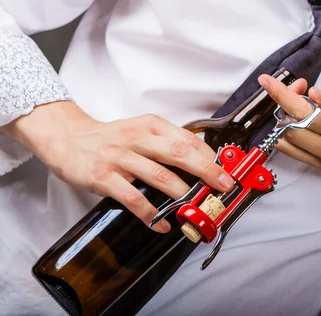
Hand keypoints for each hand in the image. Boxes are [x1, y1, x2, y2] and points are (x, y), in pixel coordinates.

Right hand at [2, 101, 234, 232]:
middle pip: (179, 153)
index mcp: (151, 125)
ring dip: (182, 193)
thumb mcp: (141, 129)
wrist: (67, 137)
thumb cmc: (110, 137)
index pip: (187, 138)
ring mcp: (120, 157)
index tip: (225, 170)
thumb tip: (201, 162)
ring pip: (159, 175)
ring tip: (197, 207)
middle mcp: (137, 138)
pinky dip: (150, 214)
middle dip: (206, 170)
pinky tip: (161, 224)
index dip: (210, 156)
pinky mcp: (104, 177)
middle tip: (223, 186)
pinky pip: (132, 198)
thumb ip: (167, 142)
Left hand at [258, 74, 320, 225]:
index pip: (303, 112)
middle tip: (298, 87)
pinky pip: (296, 153)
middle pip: (290, 127)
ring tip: (300, 104)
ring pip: (288, 142)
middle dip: (284, 102)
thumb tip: (312, 93)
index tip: (266, 81)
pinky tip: (298, 120)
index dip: (281, 94)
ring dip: (285, 119)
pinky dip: (289, 135)